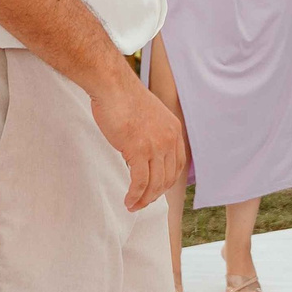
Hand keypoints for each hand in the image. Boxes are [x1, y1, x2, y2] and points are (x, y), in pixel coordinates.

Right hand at [94, 73, 187, 211]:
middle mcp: (169, 139)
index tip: (156, 190)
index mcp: (174, 130)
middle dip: (155, 195)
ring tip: (133, 205)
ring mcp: (156, 145)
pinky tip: (128, 200)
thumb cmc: (123, 98)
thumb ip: (152, 134)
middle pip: (168, 178)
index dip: (167, 182)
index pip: (178, 165)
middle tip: (142, 202)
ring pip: (155, 183)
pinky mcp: (139, 150)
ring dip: (144, 199)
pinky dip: (135, 195)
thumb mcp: (148, 116)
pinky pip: (140, 182)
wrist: (113, 86)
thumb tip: (143, 154)